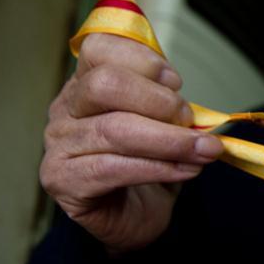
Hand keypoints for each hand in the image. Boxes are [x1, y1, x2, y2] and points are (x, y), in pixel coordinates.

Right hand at [40, 33, 223, 253]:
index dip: (143, 60)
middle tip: (190, 120)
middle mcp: (65, 109)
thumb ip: (170, 103)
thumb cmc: (148, 163)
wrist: (137, 215)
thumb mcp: (163, 123)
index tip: (176, 83)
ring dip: (171, 141)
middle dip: (158, 101)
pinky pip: (114, 168)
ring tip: (205, 150)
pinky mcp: (62, 180)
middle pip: (105, 85)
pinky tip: (186, 171)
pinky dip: (159, 168)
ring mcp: (59, 145)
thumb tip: (197, 106)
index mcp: (86, 83)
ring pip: (115, 130)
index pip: (99, 48)